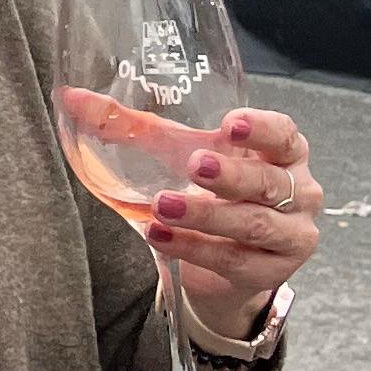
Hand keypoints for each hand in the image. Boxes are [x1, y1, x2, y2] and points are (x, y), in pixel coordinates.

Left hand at [147, 108, 320, 345]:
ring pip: (253, 224)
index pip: (285, 134)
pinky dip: (194, 248)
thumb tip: (72, 97)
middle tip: (194, 166)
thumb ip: (133, 126)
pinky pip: (233, 259)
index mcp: (283, 152)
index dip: (262, 129)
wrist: (225, 261)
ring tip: (163, 205)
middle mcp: (298, 192)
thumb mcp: (178, 155)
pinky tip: (159, 236)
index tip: (229, 125)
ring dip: (206, 214)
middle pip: (268, 181)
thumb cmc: (210, 192)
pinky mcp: (271, 272)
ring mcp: (291, 235)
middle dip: (231, 174)